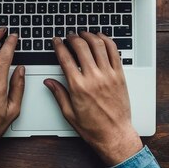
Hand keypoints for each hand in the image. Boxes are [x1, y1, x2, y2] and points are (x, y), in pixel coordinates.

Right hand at [45, 31, 142, 165]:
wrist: (114, 134)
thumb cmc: (93, 127)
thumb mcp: (69, 113)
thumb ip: (58, 94)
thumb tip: (48, 82)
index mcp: (78, 87)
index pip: (65, 58)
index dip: (59, 45)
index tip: (56, 40)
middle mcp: (93, 78)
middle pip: (81, 47)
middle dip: (73, 37)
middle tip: (69, 35)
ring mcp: (108, 75)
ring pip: (98, 45)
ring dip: (89, 35)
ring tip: (84, 33)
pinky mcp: (119, 76)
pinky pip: (114, 52)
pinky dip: (107, 41)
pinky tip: (101, 38)